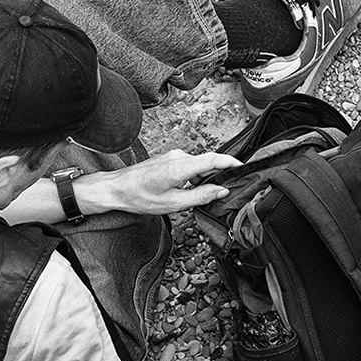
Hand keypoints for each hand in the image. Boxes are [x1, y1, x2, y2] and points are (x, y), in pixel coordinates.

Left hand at [83, 149, 238, 215]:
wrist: (117, 189)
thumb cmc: (139, 196)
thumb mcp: (174, 204)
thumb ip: (201, 196)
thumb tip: (221, 191)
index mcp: (181, 166)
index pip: (214, 159)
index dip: (232, 163)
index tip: (244, 168)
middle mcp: (179, 156)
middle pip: (209, 162)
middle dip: (220, 175)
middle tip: (227, 190)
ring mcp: (173, 156)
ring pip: (199, 165)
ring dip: (206, 177)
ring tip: (206, 194)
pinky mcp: (169, 159)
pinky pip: (190, 165)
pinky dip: (196, 176)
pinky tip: (192, 190)